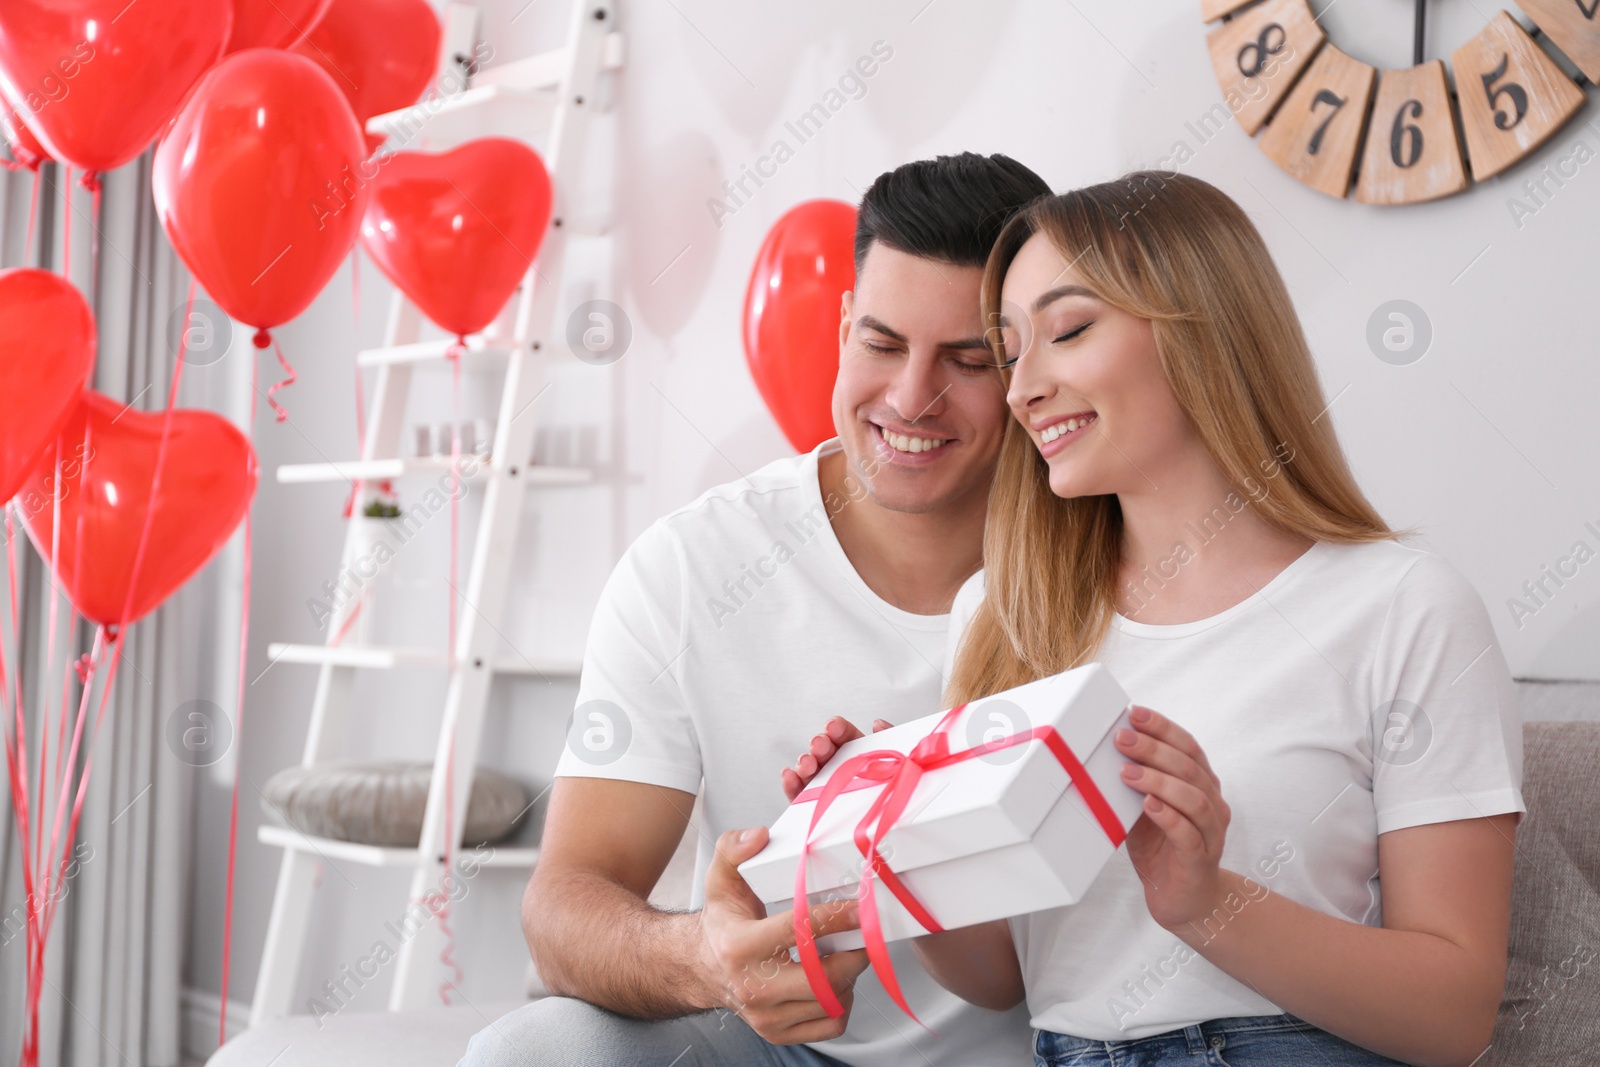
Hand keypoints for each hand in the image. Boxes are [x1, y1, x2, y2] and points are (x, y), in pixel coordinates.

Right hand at [696, 825, 868, 1043]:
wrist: (702, 968)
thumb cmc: (721, 923)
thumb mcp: (720, 879)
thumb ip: (735, 848)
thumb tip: (759, 835)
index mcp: (739, 947)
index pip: (798, 931)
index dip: (836, 917)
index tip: (861, 908)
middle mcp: (752, 987)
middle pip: (824, 979)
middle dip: (855, 954)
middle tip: (867, 933)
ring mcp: (766, 1016)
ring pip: (831, 1003)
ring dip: (849, 976)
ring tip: (847, 952)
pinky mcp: (778, 1032)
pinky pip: (830, 1024)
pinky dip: (843, 1002)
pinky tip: (834, 980)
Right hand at [780, 716, 893, 801]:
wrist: (897, 835)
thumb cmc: (898, 797)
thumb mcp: (901, 765)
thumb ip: (892, 741)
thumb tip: (878, 724)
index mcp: (858, 755)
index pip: (844, 735)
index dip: (837, 728)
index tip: (833, 726)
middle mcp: (838, 768)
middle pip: (824, 751)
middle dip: (819, 744)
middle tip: (819, 745)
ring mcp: (824, 786)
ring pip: (809, 770)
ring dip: (804, 762)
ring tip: (807, 764)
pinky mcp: (812, 807)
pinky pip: (798, 795)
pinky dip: (791, 784)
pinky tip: (789, 776)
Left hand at [1116, 705, 1232, 931]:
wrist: (1184, 900)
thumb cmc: (1161, 848)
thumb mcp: (1144, 809)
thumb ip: (1135, 784)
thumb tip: (1103, 752)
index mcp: (1201, 784)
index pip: (1187, 746)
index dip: (1162, 727)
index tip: (1135, 713)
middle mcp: (1213, 803)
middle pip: (1189, 767)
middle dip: (1154, 749)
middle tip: (1122, 739)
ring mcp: (1211, 832)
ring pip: (1193, 798)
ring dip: (1159, 781)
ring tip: (1127, 773)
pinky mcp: (1201, 859)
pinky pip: (1189, 834)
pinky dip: (1168, 817)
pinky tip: (1148, 806)